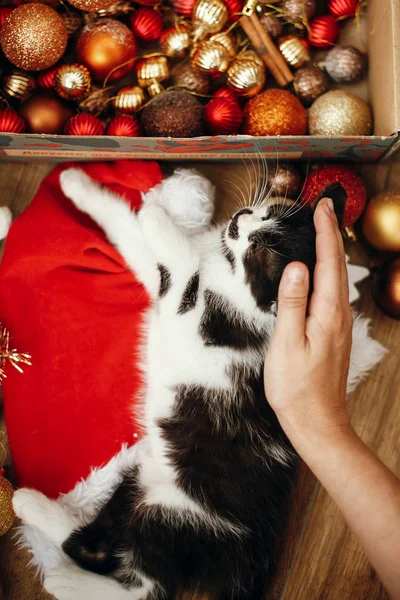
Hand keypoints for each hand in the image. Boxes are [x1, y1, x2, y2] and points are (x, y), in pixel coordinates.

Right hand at [264, 198, 352, 442]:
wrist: (316, 421)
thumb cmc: (296, 388)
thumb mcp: (286, 344)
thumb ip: (292, 304)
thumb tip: (297, 268)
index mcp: (327, 314)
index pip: (329, 263)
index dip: (325, 232)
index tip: (322, 207)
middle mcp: (339, 316)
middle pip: (338, 266)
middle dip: (332, 234)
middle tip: (324, 210)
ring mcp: (339, 326)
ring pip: (338, 279)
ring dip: (331, 252)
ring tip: (323, 233)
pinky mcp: (334, 334)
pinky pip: (334, 293)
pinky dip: (329, 272)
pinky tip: (321, 273)